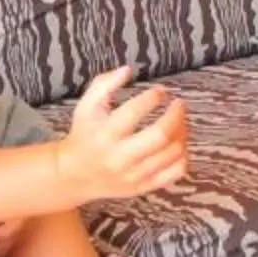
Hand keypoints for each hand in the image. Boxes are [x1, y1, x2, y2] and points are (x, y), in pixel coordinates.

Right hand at [54, 65, 190, 201]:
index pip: (136, 111)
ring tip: (179, 121)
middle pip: (160, 134)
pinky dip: (183, 155)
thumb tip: (128, 69)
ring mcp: (134, 175)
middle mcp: (119, 157)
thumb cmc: (84, 134)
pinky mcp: (143, 187)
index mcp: (104, 134)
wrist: (75, 175)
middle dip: (176, 114)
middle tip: (179, 104)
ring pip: (173, 152)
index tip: (160, 92)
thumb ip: (104, 84)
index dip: (154, 96)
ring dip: (182, 131)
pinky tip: (177, 143)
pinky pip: (176, 172)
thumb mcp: (86, 106)